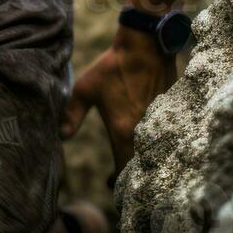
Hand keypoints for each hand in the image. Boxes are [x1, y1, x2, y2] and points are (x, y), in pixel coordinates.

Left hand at [60, 29, 178, 179]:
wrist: (145, 46)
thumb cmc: (112, 67)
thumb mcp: (85, 89)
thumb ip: (73, 114)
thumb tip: (61, 136)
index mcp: (122, 130)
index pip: (122, 170)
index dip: (117, 183)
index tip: (111, 186)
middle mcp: (144, 132)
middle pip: (141, 167)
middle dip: (133, 177)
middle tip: (123, 180)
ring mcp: (160, 123)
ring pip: (155, 154)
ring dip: (145, 162)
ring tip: (136, 166)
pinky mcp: (170, 114)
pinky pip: (165, 138)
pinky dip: (157, 146)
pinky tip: (149, 145)